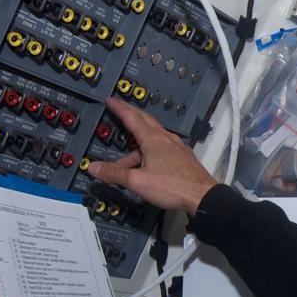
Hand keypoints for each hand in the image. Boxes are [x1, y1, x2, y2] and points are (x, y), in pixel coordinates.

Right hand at [88, 97, 218, 215]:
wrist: (203, 196)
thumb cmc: (171, 186)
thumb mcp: (137, 181)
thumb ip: (114, 174)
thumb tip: (93, 168)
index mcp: (153, 139)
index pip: (132, 117)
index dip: (119, 108)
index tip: (110, 99)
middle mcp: (165, 139)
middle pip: (145, 121)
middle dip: (130, 115)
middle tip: (119, 111)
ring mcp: (176, 147)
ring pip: (153, 138)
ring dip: (137, 143)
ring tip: (124, 161)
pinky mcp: (183, 158)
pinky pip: (163, 148)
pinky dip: (150, 150)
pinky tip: (147, 163)